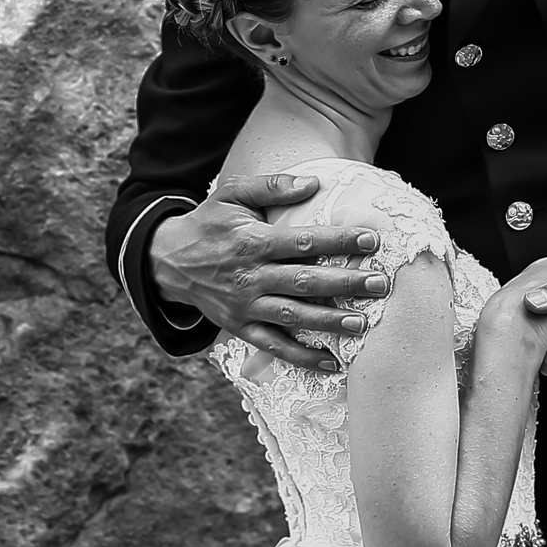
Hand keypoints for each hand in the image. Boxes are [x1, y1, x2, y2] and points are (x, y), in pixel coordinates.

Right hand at [151, 173, 389, 371]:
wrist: (166, 260)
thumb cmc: (209, 222)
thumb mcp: (233, 194)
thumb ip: (271, 186)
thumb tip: (312, 183)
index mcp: (253, 242)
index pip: (304, 242)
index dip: (339, 242)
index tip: (370, 241)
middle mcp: (250, 277)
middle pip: (304, 282)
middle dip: (344, 284)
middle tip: (379, 285)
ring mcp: (245, 306)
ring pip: (293, 317)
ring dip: (329, 322)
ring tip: (362, 324)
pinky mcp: (240, 328)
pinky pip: (274, 346)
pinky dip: (302, 358)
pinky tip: (331, 363)